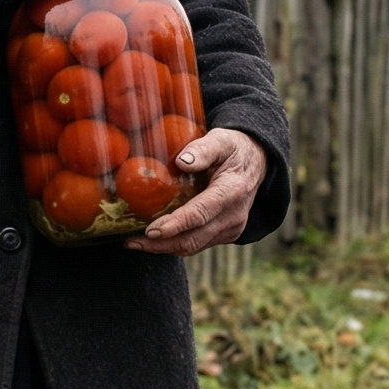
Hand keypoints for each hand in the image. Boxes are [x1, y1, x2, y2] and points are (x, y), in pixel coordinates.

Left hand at [126, 128, 269, 256]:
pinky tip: (156, 239)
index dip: (175, 225)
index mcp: (232, 192)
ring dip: (165, 248)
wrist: (256, 162)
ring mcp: (231, 228)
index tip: (151, 231)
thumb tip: (182, 161)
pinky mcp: (227, 234)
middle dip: (161, 244)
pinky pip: (198, 244)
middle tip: (132, 242)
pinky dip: (176, 244)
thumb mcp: (221, 140)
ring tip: (137, 243)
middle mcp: (234, 216)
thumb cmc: (234, 148)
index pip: (200, 214)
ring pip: (194, 246)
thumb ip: (203, 149)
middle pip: (194, 239)